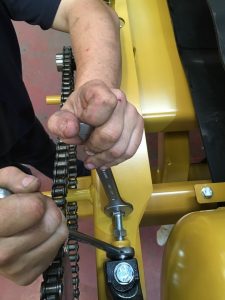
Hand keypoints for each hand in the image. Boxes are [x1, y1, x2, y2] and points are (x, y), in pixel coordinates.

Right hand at [0, 167, 67, 284]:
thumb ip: (13, 178)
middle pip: (50, 224)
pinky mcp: (24, 277)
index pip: (34, 210)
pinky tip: (37, 236)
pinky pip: (54, 254)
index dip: (38, 199)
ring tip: (39, 220)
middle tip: (38, 207)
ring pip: (57, 239)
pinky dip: (51, 242)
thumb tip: (33, 185)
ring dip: (54, 225)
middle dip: (50, 209)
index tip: (30, 198)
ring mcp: (12, 268)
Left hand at [48, 80, 143, 168]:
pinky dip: (115, 160)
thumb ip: (59, 124)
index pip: (104, 104)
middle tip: (87, 149)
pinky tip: (105, 160)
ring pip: (122, 147)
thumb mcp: (62, 115)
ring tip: (94, 159)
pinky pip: (129, 151)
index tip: (82, 129)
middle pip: (112, 134)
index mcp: (99, 89)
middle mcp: (120, 98)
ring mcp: (132, 112)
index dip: (92, 122)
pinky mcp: (138, 126)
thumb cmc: (80, 110)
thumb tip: (71, 131)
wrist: (95, 104)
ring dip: (105, 158)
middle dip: (96, 148)